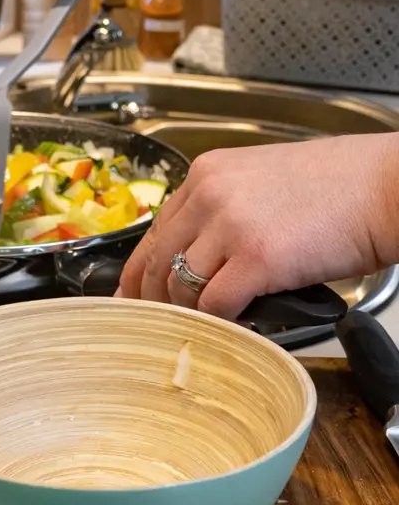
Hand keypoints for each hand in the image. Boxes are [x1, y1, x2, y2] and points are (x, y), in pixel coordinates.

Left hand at [117, 135, 398, 319]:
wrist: (390, 186)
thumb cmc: (340, 188)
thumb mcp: (261, 182)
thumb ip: (222, 210)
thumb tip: (199, 255)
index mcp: (206, 175)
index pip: (155, 231)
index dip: (138, 271)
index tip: (131, 296)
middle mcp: (209, 195)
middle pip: (157, 261)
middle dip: (151, 300)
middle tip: (153, 325)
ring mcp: (230, 226)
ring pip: (181, 286)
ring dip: (188, 314)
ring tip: (199, 329)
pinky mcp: (256, 258)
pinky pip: (216, 305)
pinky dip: (220, 323)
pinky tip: (231, 329)